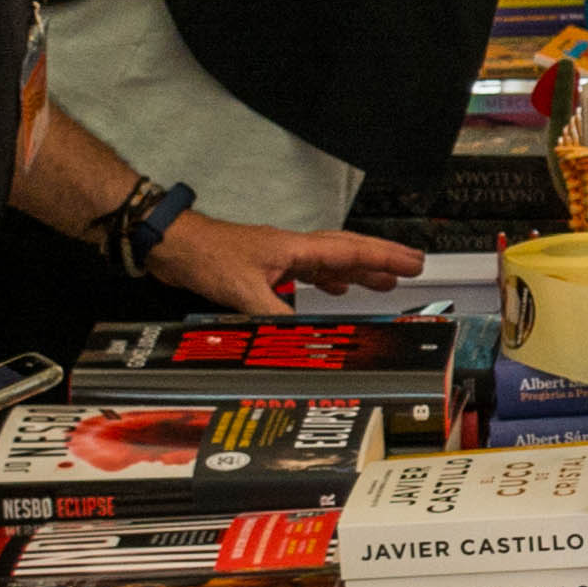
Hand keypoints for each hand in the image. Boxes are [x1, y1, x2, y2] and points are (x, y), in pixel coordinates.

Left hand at [151, 211, 424, 313]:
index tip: (414, 262)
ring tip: (383, 283)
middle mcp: (292, 249)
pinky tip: (333, 292)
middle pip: (348, 251)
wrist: (173, 245)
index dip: (385, 257)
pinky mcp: (266, 267)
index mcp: (294, 248)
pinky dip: (328, 280)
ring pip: (330, 262)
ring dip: (358, 271)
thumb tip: (304, 341)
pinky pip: (309, 272)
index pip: (351, 251)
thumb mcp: (243, 291)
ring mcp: (280, 257)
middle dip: (381, 260)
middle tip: (412, 268)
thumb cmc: (205, 256)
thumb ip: (276, 316)